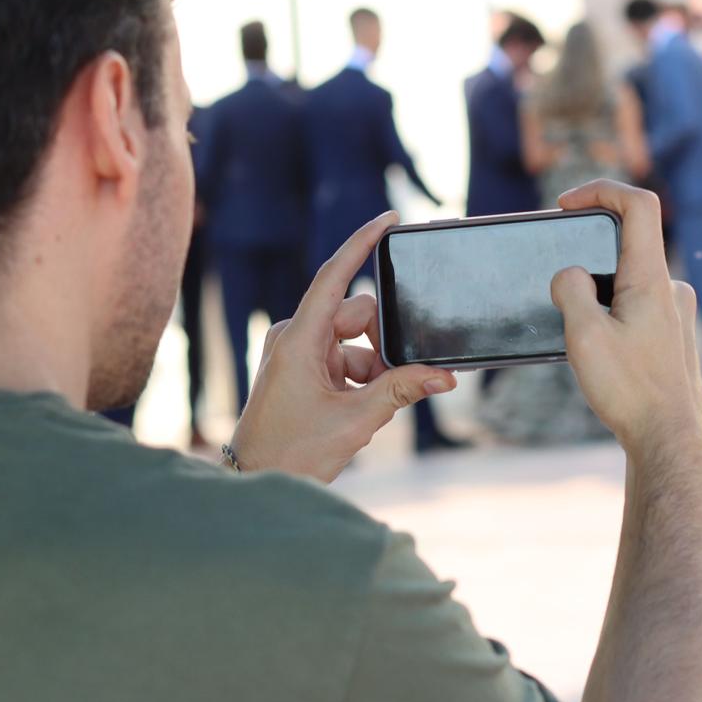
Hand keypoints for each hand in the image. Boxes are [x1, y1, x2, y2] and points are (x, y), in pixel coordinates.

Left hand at [231, 212, 455, 482]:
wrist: (257, 481)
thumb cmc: (294, 453)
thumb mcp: (356, 421)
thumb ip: (401, 391)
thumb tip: (444, 375)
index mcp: (298, 339)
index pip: (334, 275)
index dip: (363, 242)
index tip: (390, 219)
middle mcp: (293, 337)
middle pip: (355, 314)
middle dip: (384, 341)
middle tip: (401, 376)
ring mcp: (294, 353)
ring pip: (353, 340)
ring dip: (374, 365)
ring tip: (374, 404)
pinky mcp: (298, 369)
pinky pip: (342, 358)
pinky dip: (361, 377)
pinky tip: (364, 407)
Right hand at [548, 181, 701, 458]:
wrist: (668, 441)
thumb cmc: (630, 392)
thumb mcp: (583, 336)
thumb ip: (570, 290)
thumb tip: (569, 274)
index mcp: (653, 279)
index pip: (639, 204)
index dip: (601, 189)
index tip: (565, 205)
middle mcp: (672, 288)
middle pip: (629, 241)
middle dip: (589, 253)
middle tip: (560, 281)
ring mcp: (678, 312)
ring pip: (631, 279)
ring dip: (599, 290)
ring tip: (578, 330)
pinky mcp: (675, 335)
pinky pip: (639, 305)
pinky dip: (612, 312)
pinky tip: (599, 352)